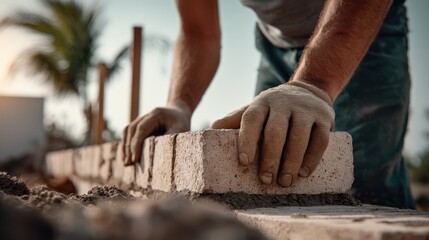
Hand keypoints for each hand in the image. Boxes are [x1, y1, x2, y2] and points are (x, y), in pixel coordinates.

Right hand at [121, 100, 191, 165]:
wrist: (179, 112)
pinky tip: (126, 156)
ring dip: (125, 146)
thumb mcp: (181, 130)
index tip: (135, 159)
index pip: (142, 128)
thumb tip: (159, 155)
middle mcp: (146, 115)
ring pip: (128, 130)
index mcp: (156, 114)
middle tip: (129, 164)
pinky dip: (126, 143)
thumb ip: (170, 139)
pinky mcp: (139, 124)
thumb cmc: (181, 123)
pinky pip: (128, 132)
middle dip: (129, 147)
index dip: (137, 144)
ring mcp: (141, 118)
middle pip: (132, 129)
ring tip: (126, 162)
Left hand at [212, 81, 333, 186]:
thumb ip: (235, 120)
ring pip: (299, 136)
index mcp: (262, 103)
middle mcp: (283, 103)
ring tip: (285, 182)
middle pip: (276, 131)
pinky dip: (312, 158)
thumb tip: (209, 131)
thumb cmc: (273, 109)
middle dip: (270, 157)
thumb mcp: (254, 109)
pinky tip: (304, 173)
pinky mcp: (324, 117)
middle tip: (266, 180)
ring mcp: (305, 109)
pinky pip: (320, 139)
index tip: (244, 163)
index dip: (246, 140)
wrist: (307, 91)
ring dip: (292, 161)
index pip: (251, 119)